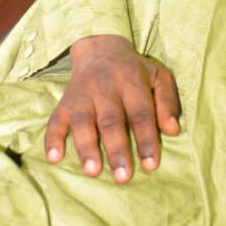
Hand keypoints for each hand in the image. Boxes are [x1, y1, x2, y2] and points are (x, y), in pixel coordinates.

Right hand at [44, 34, 180, 182]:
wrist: (101, 48)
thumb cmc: (135, 70)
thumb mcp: (159, 77)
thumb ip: (167, 102)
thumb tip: (173, 130)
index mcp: (132, 82)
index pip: (141, 113)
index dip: (146, 139)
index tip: (150, 165)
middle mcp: (106, 88)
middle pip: (111, 121)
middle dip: (117, 149)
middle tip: (123, 177)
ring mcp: (83, 95)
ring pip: (83, 121)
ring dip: (86, 147)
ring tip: (92, 171)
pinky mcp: (65, 101)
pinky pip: (56, 120)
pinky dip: (53, 138)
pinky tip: (54, 157)